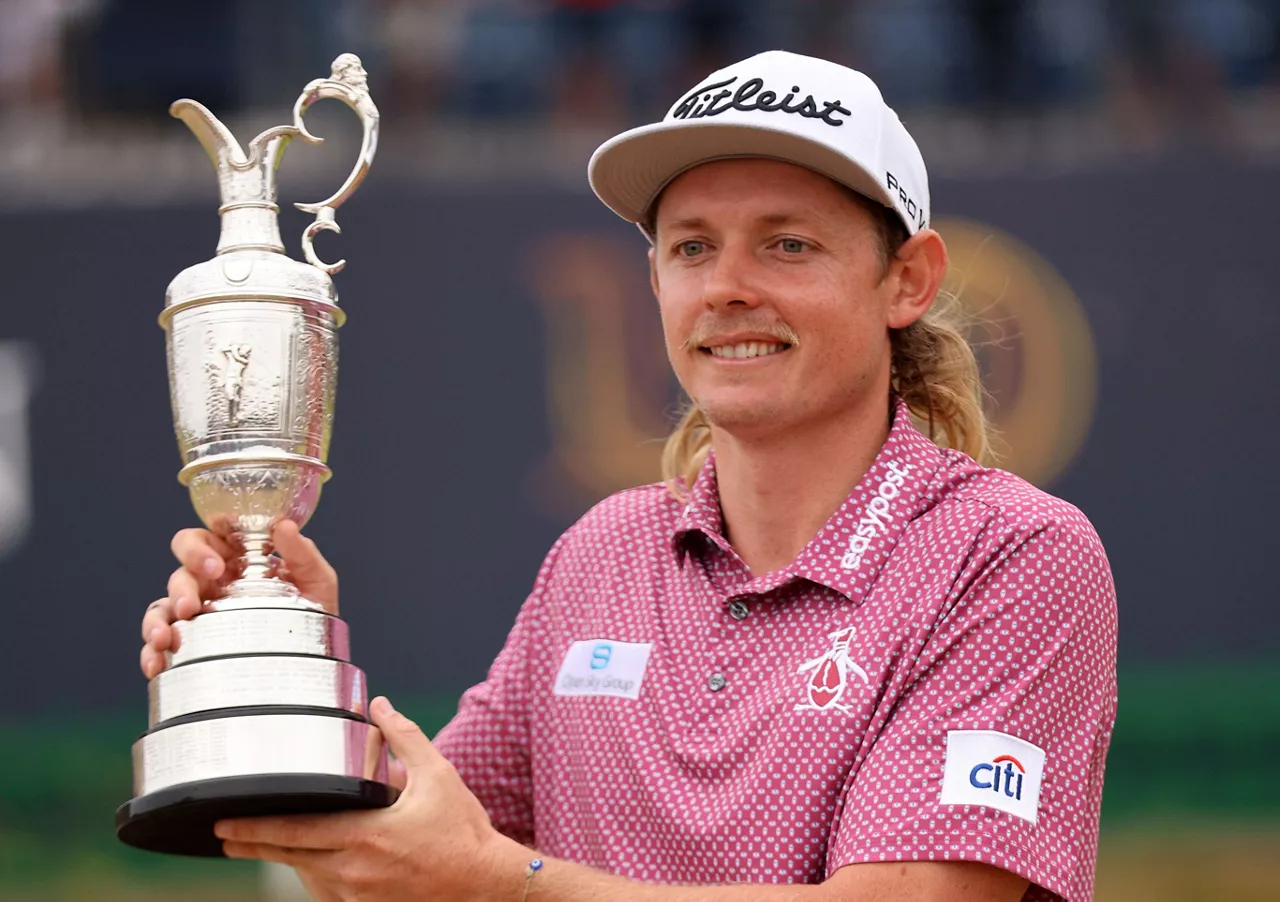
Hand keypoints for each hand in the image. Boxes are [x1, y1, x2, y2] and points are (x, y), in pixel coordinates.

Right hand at [138, 519, 339, 678]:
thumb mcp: (317, 581)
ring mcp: (199, 611)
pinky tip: (157, 664)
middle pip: (182, 564)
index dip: (203, 543)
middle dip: (184, 575)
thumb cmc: (314, 612)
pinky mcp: (190, 643)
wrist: (314, 660)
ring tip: (167, 637)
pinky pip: (159, 643)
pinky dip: (151, 652)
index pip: (208, 537)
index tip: (216, 561)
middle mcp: (213, 581)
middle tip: (197, 598)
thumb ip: (303, 553)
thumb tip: (284, 526)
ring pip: (164, 603)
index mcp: (238, 559)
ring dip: (158, 618)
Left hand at [215, 697, 521, 901]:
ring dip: (286, 858)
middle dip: (253, 844)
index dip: (255, 827)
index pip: (295, 831)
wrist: (484, 885)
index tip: (224, 821)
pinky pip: (328, 892)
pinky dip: (314, 875)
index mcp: (366, 835)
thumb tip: (380, 705)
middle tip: (225, 834)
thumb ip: (404, 737)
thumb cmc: (462, 831)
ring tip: (266, 842)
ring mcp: (358, 895)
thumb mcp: (438, 775)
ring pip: (307, 875)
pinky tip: (310, 862)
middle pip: (288, 857)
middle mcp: (354, 870)